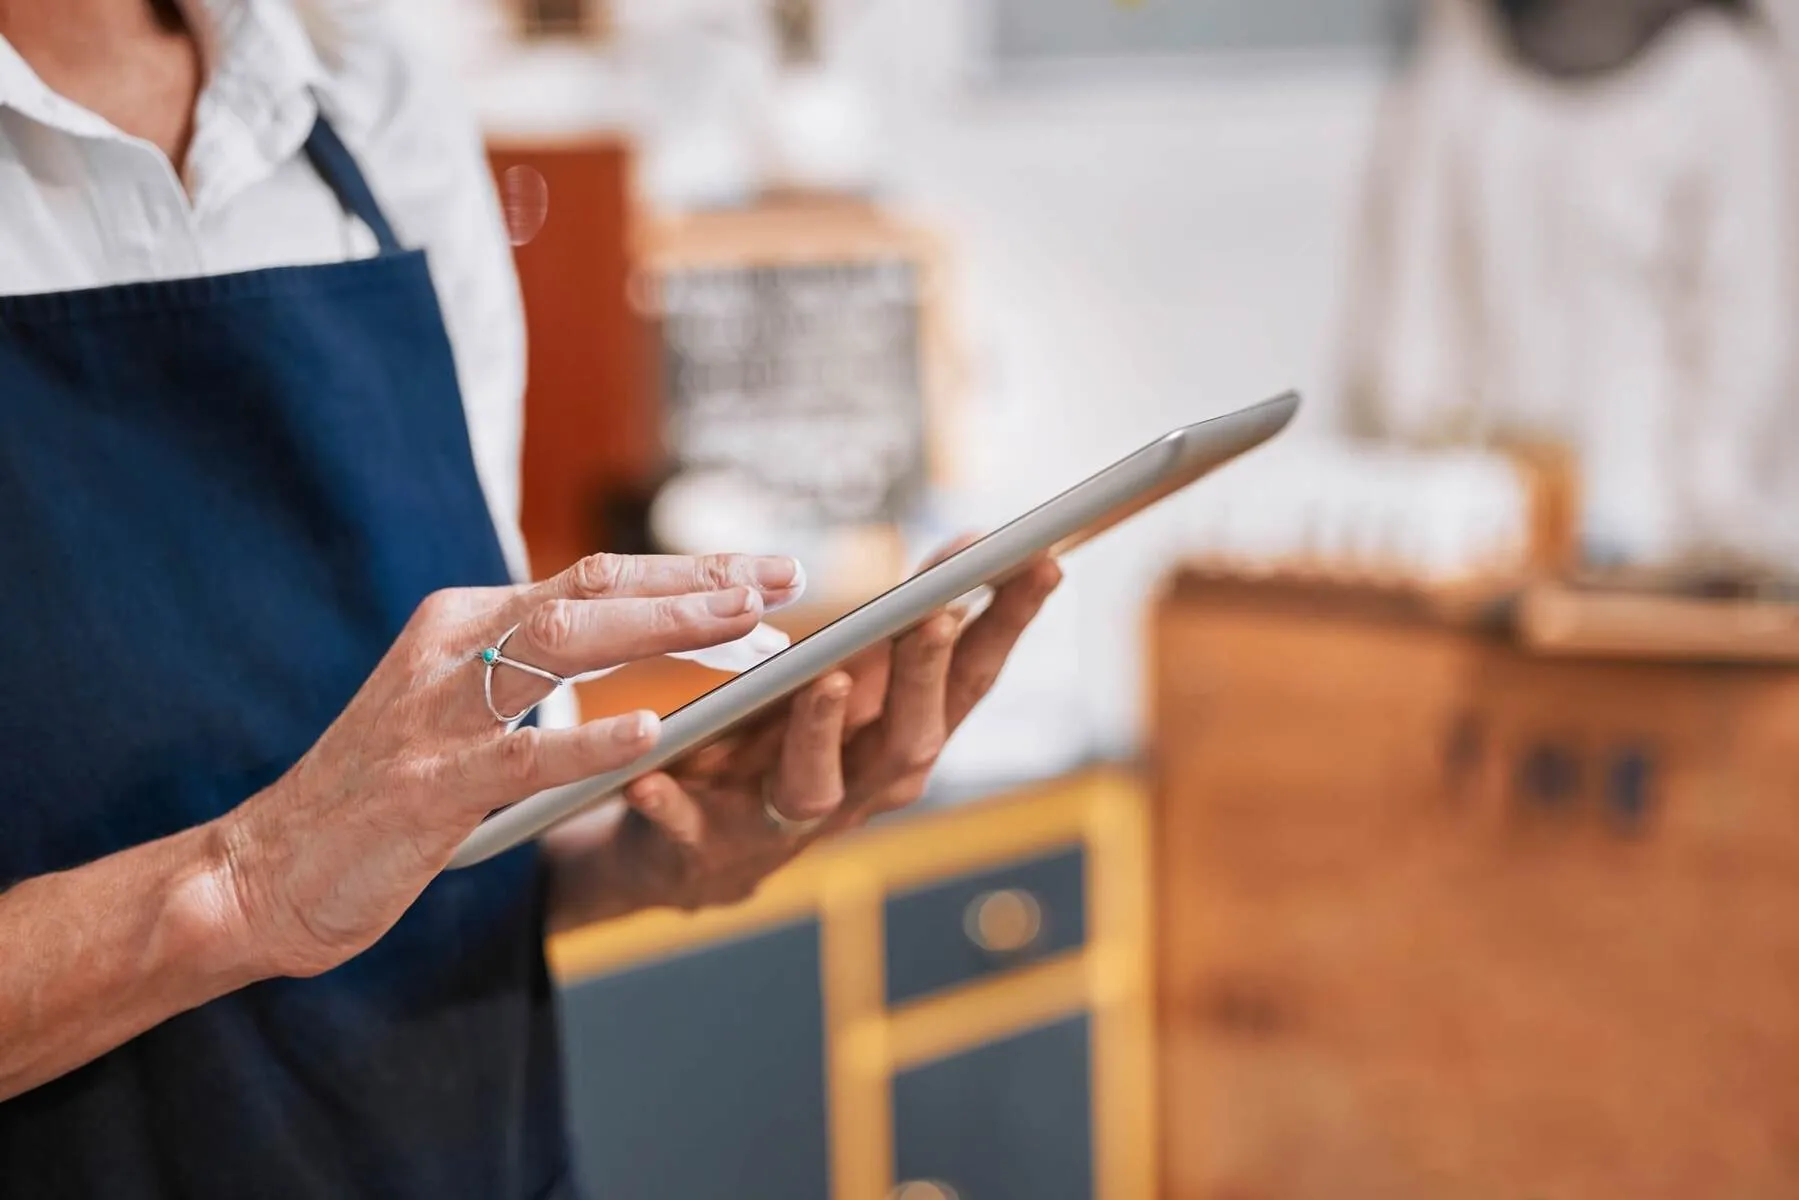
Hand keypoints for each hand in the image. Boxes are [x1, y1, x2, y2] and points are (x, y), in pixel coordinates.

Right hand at [217, 552, 802, 976]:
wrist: (267, 867)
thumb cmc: (382, 792)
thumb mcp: (461, 708)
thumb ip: (531, 670)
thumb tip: (638, 635)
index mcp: (466, 622)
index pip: (595, 577)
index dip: (687, 572)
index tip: (768, 572)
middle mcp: (453, 646)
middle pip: (593, 590)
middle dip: (699, 581)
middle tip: (787, 579)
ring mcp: (436, 713)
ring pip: (564, 645)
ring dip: (663, 629)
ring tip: (746, 624)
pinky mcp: (425, 785)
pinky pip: (519, 755)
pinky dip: (588, 738)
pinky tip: (654, 732)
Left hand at [544, 551, 1062, 925]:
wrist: (682, 854)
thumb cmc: (776, 747)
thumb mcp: (842, 681)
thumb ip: (896, 631)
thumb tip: (971, 546)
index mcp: (895, 742)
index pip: (969, 682)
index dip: (1008, 628)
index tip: (1043, 561)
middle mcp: (856, 790)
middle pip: (909, 740)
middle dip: (925, 677)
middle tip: (937, 613)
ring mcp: (781, 826)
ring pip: (816, 786)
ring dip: (821, 731)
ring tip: (825, 679)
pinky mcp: (703, 850)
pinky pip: (689, 828)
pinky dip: (675, 803)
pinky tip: (653, 776)